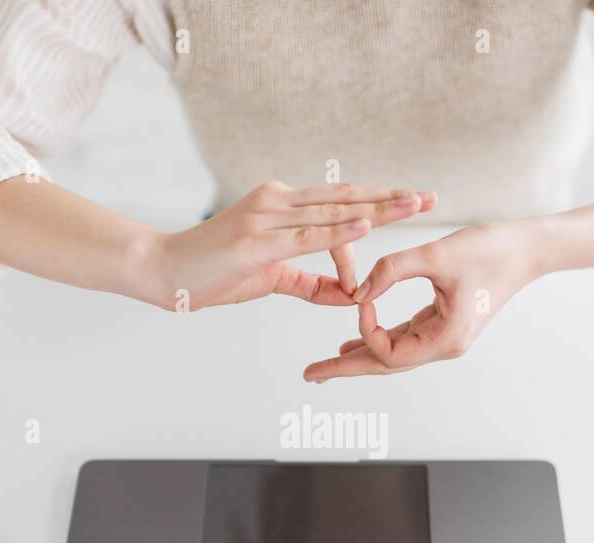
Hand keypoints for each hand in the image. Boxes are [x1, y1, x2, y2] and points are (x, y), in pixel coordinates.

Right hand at [150, 181, 434, 310]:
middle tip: (431, 197)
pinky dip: (340, 232)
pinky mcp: (257, 240)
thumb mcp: (271, 279)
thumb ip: (310, 284)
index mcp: (282, 205)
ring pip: (334, 212)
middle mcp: (278, 201)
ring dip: (377, 209)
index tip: (411, 203)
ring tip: (413, 205)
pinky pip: (307, 236)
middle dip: (391, 198)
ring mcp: (267, 217)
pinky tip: (367, 225)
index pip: (340, 204)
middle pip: (346, 198)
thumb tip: (348, 294)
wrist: (163, 272)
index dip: (377, 203)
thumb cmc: (212, 274)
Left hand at [303, 220, 545, 380]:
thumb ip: (394, 269)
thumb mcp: (438, 254)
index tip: (361, 297)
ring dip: (358, 357)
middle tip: (310, 375)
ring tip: (324, 365)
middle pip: (385, 365)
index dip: (367, 329)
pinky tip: (352, 342)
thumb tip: (357, 289)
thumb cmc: (492, 249)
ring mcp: (443, 336)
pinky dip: (376, 338)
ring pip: (392, 353)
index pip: (390, 352)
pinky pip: (402, 337)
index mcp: (446, 338)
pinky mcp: (442, 321)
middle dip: (346, 369)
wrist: (528, 247)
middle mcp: (444, 344)